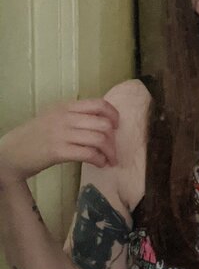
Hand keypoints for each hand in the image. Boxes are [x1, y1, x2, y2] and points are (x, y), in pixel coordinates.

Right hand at [0, 99, 119, 185]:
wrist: (11, 152)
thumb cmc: (35, 137)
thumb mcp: (54, 118)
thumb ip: (74, 117)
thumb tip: (103, 123)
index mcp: (65, 107)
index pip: (98, 104)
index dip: (113, 115)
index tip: (117, 127)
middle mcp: (64, 117)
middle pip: (103, 124)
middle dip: (114, 140)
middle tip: (113, 151)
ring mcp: (61, 134)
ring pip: (99, 139)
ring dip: (110, 153)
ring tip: (109, 160)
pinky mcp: (58, 151)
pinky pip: (89, 154)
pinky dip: (99, 160)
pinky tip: (100, 164)